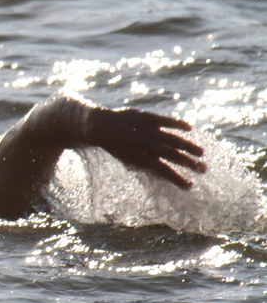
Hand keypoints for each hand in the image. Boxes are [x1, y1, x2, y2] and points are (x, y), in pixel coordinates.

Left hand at [88, 107, 205, 189]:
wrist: (99, 126)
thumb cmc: (116, 147)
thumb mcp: (127, 159)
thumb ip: (144, 165)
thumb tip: (163, 174)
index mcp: (137, 157)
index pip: (161, 170)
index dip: (176, 179)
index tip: (189, 186)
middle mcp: (143, 143)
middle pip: (170, 155)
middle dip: (188, 163)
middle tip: (203, 169)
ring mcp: (145, 129)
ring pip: (170, 138)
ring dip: (187, 146)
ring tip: (201, 153)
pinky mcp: (145, 116)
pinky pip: (164, 120)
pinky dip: (177, 124)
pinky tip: (189, 129)